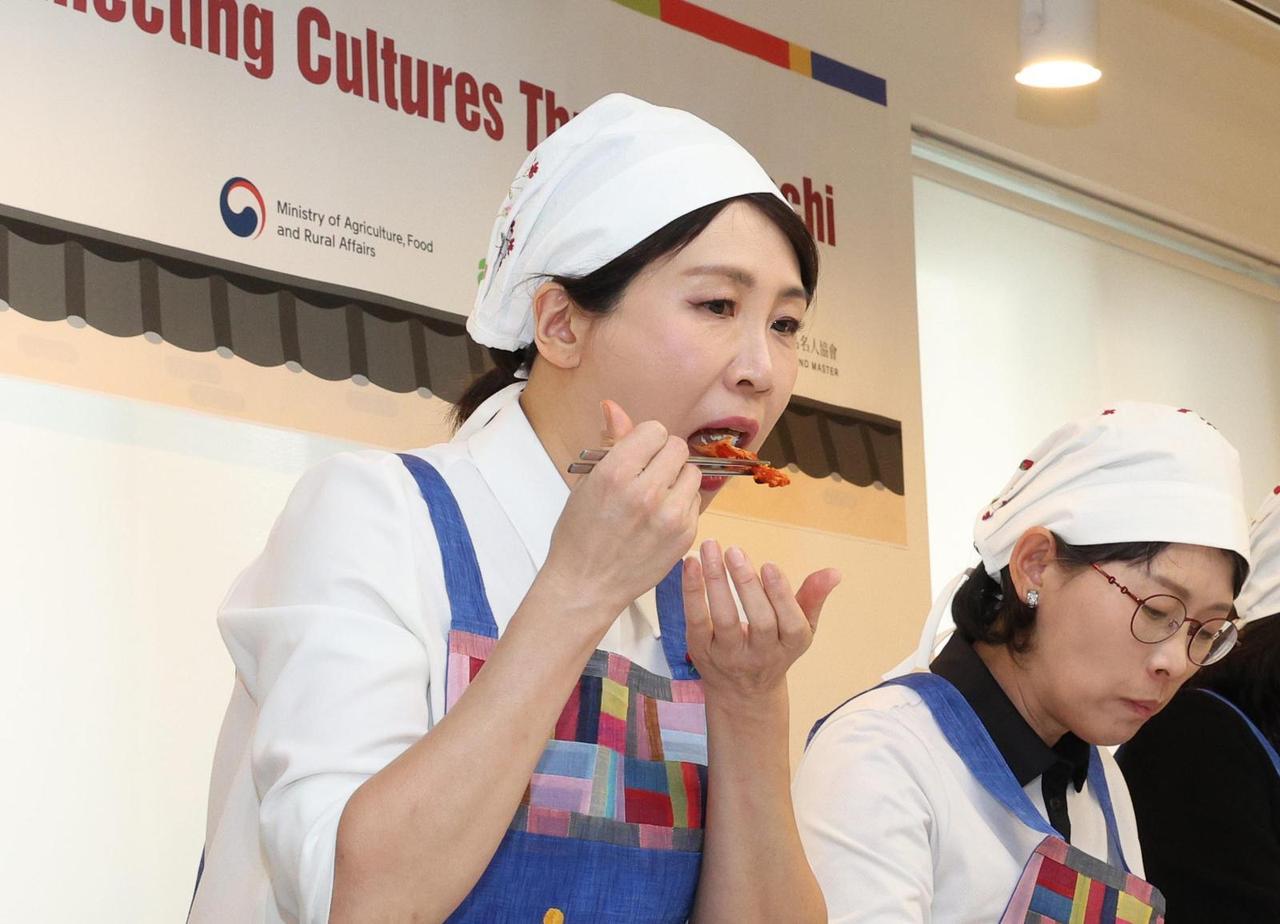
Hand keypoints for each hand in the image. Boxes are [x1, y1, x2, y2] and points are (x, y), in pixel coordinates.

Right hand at [541, 400, 701, 626]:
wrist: (586, 585)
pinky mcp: (685, 535)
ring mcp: (669, 516)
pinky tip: (659, 518)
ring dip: (676, 478)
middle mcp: (645, 492)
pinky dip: (682, 504)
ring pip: (692, 473)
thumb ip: (610, 444)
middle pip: (678, 447)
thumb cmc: (579, 534)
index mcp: (615, 473)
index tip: (637, 454)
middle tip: (647, 473)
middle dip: (663, 456)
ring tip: (655, 496)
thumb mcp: (586, 483)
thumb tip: (613, 406)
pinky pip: (696, 501)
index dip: (645, 440)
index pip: (654, 430)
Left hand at [683, 540, 840, 703]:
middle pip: (759, 621)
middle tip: (735, 551)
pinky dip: (692, 592)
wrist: (742, 694)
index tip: (769, 565)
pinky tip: (691, 565)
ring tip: (710, 549)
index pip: (790, 622)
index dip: (781, 595)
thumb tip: (834, 572)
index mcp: (790, 645)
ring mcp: (729, 656)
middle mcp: (761, 655)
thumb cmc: (774, 649)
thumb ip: (812, 598)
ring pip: (725, 620)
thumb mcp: (799, 629)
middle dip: (747, 585)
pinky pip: (697, 621)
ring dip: (716, 582)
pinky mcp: (701, 651)